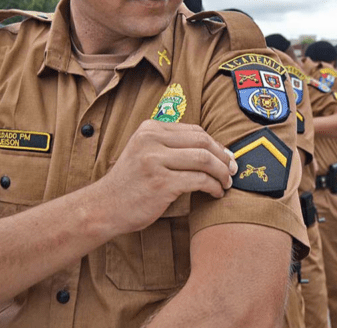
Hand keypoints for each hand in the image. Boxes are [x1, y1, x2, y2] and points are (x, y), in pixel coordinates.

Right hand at [96, 120, 236, 234]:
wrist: (104, 207)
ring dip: (221, 172)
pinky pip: (199, 180)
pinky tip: (215, 193)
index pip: (194, 130)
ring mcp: (155, 161)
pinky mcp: (161, 183)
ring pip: (204, 160)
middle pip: (202, 141)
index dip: (215, 144)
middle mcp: (151, 140)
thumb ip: (169, 145)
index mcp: (149, 128)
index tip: (226, 157)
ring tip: (226, 183)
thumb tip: (211, 147)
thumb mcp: (143, 152)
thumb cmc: (130, 183)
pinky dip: (213, 187)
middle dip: (223, 157)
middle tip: (232, 170)